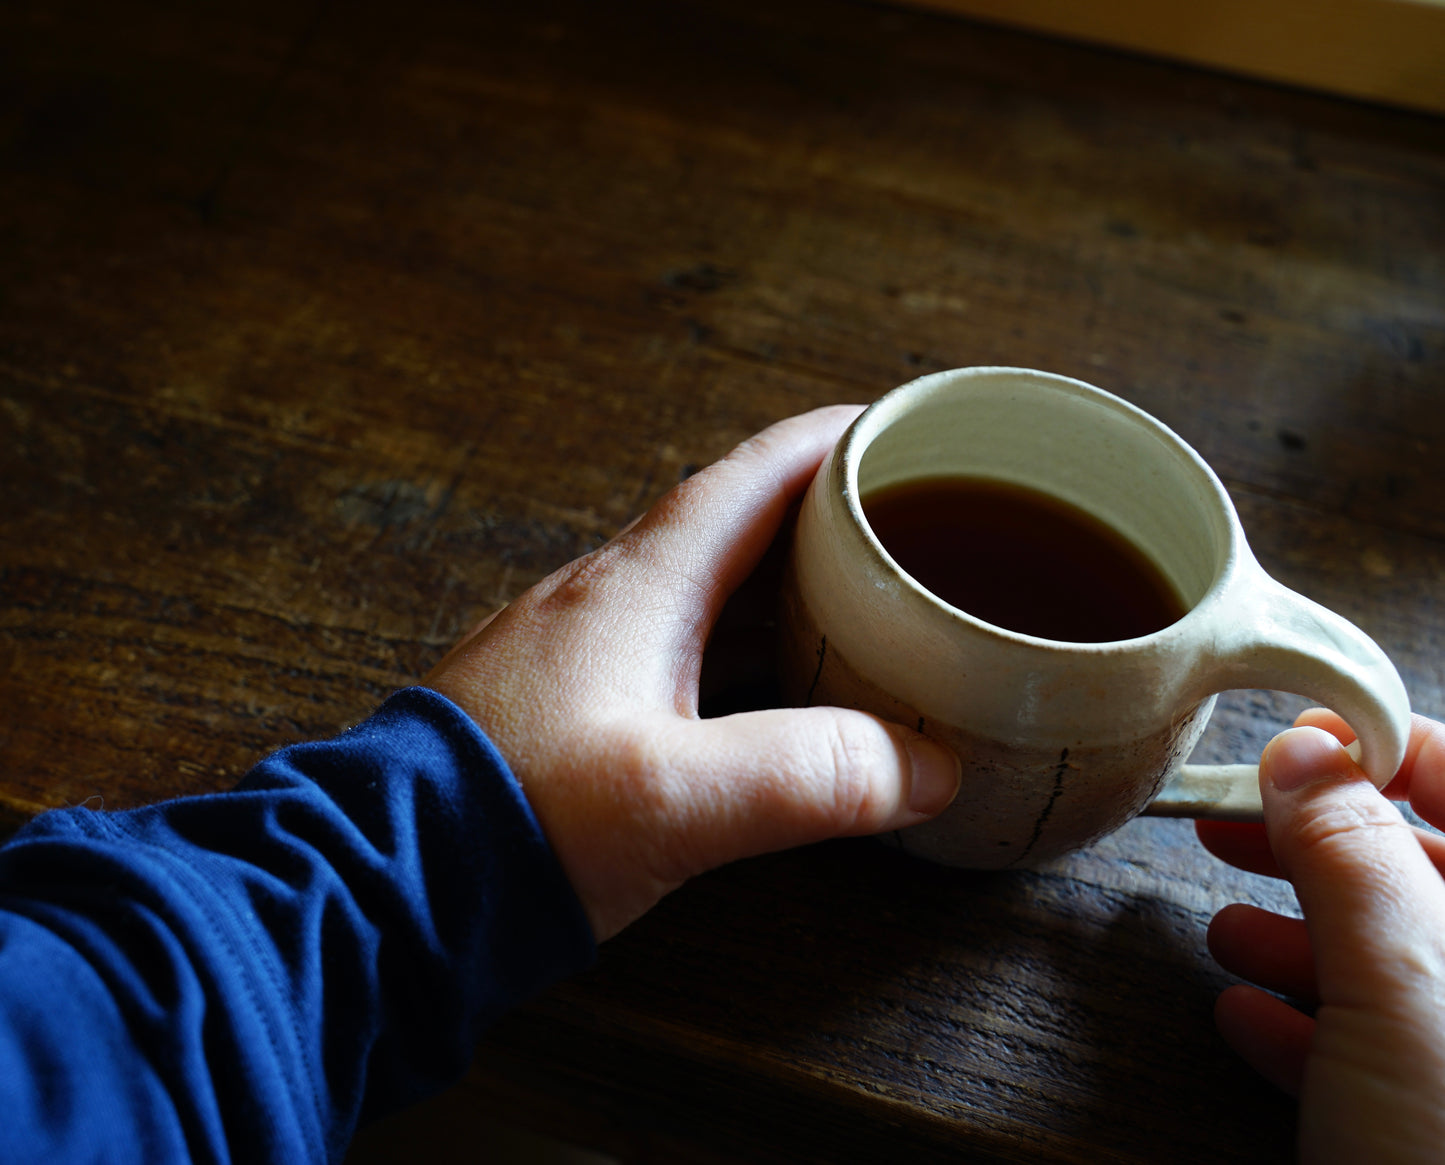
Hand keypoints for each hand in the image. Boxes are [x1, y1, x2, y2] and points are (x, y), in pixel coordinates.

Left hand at [425, 407, 960, 941]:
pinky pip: (677, 647)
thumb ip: (806, 776)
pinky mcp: (567, 704)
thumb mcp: (674, 799)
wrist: (383, 884)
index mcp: (641, 584)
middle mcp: (608, 596)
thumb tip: (926, 768)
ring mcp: (582, 649)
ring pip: (706, 589)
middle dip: (827, 518)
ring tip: (865, 614)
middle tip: (910, 537)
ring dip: (785, 589)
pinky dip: (742, 651)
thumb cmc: (512, 818)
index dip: (836, 444)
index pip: (754, 476)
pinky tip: (771, 697)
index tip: (904, 431)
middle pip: (737, 524)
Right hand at [1196, 710, 1444, 1161]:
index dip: (1379, 748)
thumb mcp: (1403, 979)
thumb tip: (1305, 747)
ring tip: (1224, 928)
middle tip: (1233, 824)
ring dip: (1306, 940)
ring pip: (1403, 966)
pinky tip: (1248, 1021)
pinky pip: (1388, 1055)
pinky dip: (1315, 1029)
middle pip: (1428, 874)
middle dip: (1323, 848)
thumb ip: (1351, 846)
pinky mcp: (1439, 1126)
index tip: (1288, 742)